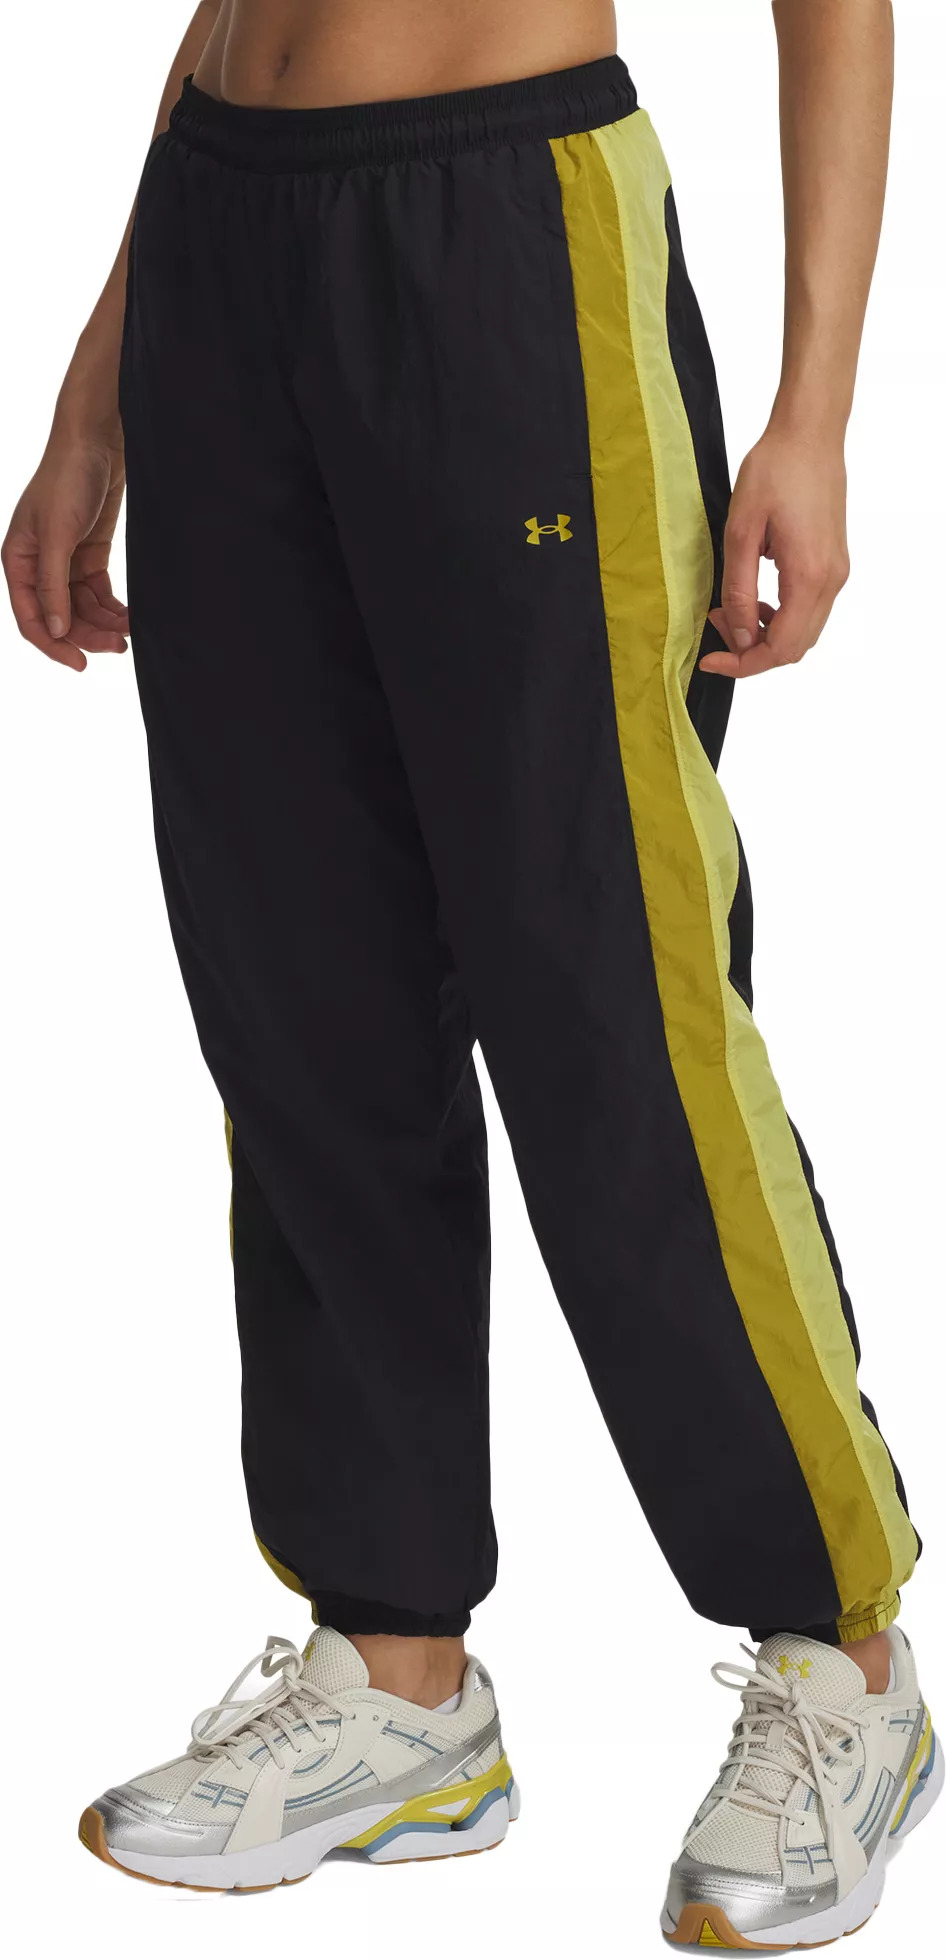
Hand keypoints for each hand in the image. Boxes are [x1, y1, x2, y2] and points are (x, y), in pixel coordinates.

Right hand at [3, 425, 128, 673]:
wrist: (96, 443)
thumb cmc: (66, 480)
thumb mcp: (56, 535)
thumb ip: (53, 586)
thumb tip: (56, 630)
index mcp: (18, 561)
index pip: (30, 618)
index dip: (53, 645)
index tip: (80, 663)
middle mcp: (38, 566)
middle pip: (61, 618)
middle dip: (88, 634)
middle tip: (119, 646)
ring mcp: (65, 562)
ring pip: (81, 609)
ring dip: (104, 623)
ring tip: (129, 631)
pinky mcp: (89, 556)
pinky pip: (98, 594)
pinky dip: (112, 608)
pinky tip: (129, 616)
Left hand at [700, 426, 849, 678]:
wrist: (810, 434)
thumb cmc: (775, 470)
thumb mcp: (740, 531)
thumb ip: (739, 589)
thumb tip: (737, 634)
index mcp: (809, 576)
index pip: (779, 647)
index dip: (743, 663)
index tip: (710, 658)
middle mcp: (831, 580)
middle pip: (795, 648)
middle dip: (753, 653)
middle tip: (717, 631)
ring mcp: (837, 572)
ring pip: (804, 632)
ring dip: (767, 634)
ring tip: (731, 611)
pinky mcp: (834, 562)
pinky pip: (810, 609)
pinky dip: (781, 617)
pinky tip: (755, 597)